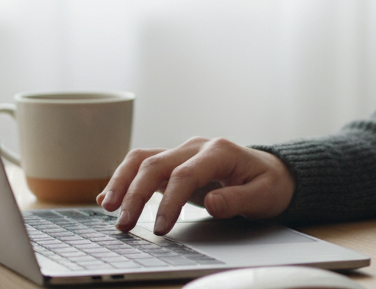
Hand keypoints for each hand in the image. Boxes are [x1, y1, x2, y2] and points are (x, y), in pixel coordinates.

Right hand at [97, 137, 295, 235]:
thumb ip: (238, 200)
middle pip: (156, 163)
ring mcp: (182, 152)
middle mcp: (196, 146)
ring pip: (143, 159)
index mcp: (219, 151)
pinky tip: (109, 197)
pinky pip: (144, 166)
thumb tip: (212, 203)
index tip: (161, 229)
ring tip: (108, 207)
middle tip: (124, 224)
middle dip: (135, 193)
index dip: (170, 201)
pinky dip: (125, 179)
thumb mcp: (263, 195)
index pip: (185, 174)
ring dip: (122, 181)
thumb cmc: (267, 184)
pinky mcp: (174, 163)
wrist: (268, 171)